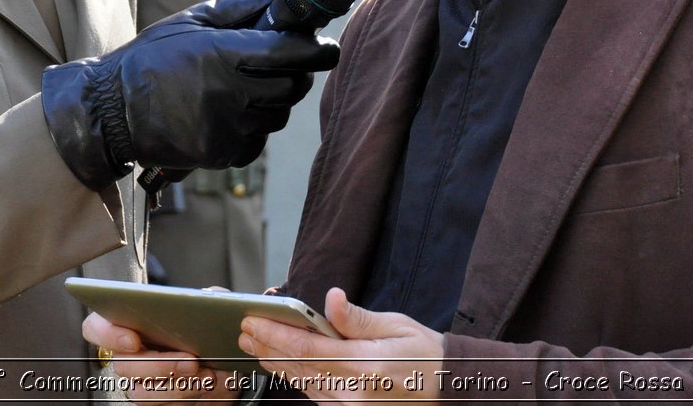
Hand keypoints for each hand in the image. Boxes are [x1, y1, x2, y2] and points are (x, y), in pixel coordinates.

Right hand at [42, 0, 339, 189]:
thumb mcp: (191, 20)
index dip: (316, 49)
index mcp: (220, 54)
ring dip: (275, 99)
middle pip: (292, 86)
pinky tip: (231, 112)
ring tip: (246, 87)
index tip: (328, 46)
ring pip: (279, 114)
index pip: (289, 52)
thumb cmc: (151, 59)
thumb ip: (242, 8)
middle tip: (288, 63)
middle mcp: (227, 94)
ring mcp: (226, 129)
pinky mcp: (223, 156)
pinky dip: (256, 126)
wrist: (111, 113)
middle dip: (298, 72)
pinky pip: (260, 140)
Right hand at [83, 310, 243, 402]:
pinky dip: (188, 397)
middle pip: (122, 365)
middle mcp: (130, 356)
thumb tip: (206, 298)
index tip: (133, 339)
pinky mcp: (158, 402)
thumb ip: (206, 297)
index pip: (96, 328)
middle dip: (159, 364)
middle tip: (189, 360)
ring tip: (203, 373)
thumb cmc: (209, 332)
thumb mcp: (211, 307)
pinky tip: (209, 384)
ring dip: (176, 385)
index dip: (107, 333)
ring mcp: (141, 382)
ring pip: (141, 392)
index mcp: (131, 324)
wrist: (226, 365)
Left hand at [240, 288, 440, 401]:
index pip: (307, 348)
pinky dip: (296, 378)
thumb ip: (357, 318)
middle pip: (298, 367)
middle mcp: (353, 393)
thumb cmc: (424, 353)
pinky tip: (282, 365)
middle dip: (267, 347)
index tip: (252, 320)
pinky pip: (316, 395)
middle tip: (244, 330)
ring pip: (303, 383)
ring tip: (255, 345)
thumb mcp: (397, 325)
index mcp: (364, 366)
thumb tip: (330, 298)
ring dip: (276, 364)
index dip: (275, 334)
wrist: (448, 389)